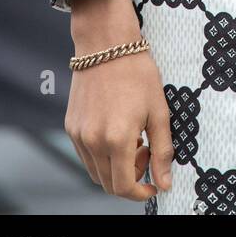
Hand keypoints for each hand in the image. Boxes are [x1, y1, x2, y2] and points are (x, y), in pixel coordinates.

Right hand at [65, 0, 173, 201]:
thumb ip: (162, 150)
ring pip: (95, 171)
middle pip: (108, 184)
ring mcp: (78, 134)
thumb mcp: (158, 111)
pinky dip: (102, 154)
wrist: (106, 43)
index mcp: (117, 139)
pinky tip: (117, 130)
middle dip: (131, 179)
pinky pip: (86, 154)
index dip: (140, 193)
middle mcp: (93, 141)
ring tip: (133, 138)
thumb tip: (165, 183)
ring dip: (115, 167)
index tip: (153, 185)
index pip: (124, 186)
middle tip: (146, 151)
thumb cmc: (137, 72)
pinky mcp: (70, 125)